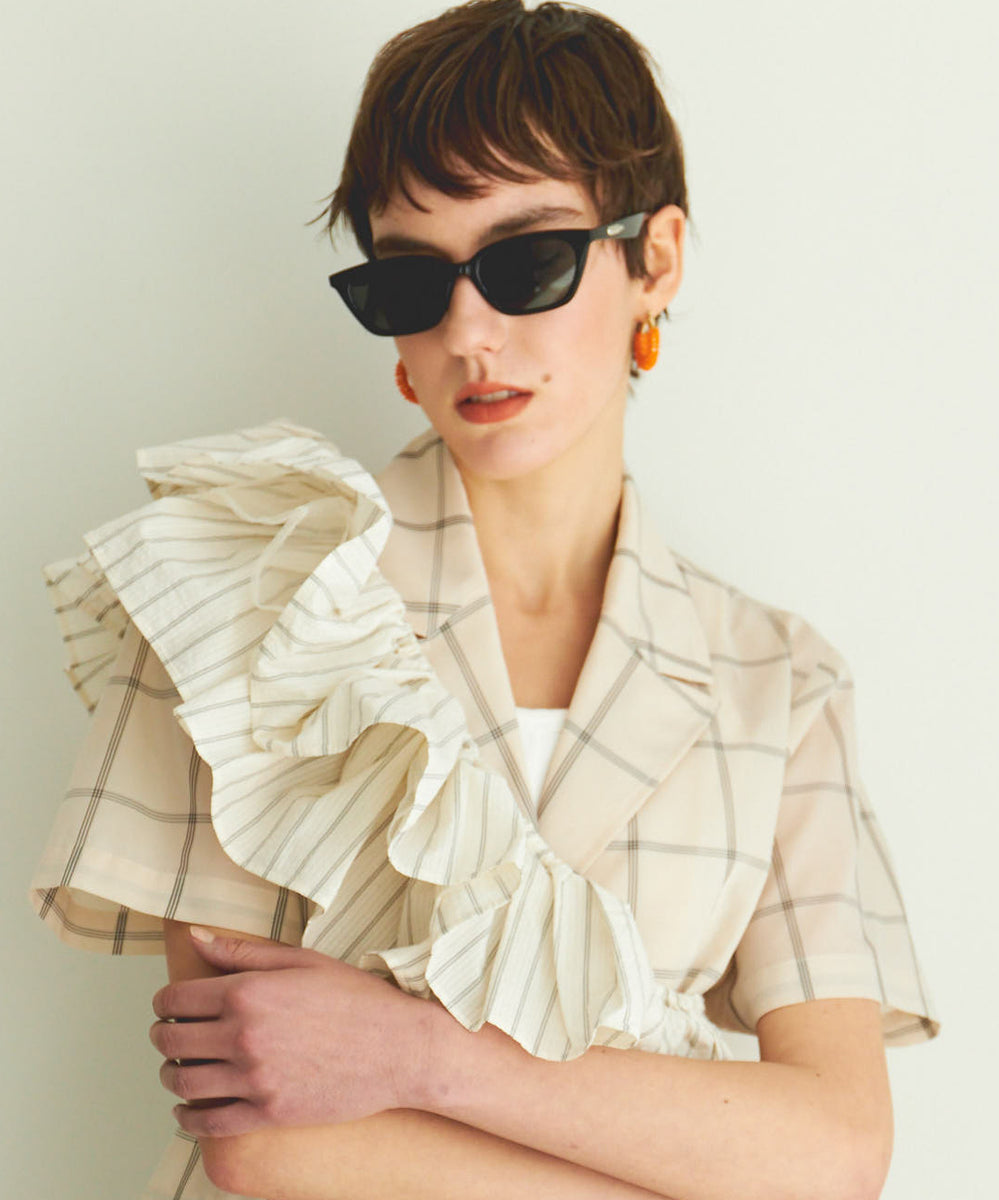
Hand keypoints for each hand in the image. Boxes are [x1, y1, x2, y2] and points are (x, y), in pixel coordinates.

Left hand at [149, 928, 439, 1136]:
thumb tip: (197, 937)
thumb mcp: (301, 961)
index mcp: (248, 992)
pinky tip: (188, 1111)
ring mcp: (255, 1078)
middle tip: (170, 1035)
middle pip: (173, 1041)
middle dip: (164, 1036)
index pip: (177, 999)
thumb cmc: (356, 999)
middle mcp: (244, 1035)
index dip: (165, 1002)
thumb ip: (242, 951)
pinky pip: (209, 1123)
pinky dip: (188, 1119)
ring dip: (171, 1076)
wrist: (399, 1048)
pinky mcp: (268, 1113)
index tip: (170, 1005)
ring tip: (178, 1070)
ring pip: (184, 1083)